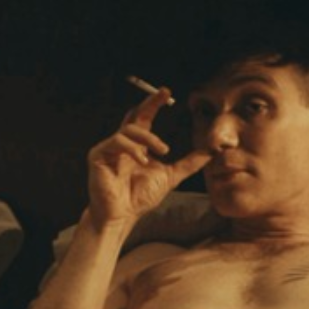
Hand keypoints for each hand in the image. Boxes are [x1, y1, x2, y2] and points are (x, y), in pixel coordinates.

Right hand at [86, 86, 209, 226]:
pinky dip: (133, 149)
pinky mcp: (98, 155)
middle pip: (134, 114)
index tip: (167, 93)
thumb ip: (188, 163)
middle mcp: (122, 144)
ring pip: (130, 129)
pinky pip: (117, 142)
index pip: (145, 118)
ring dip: (149, 138)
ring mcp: (109, 148)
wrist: (122, 215)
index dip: (154, 104)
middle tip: (164, 94)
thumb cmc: (140, 197)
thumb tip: (210, 152)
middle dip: (150, 103)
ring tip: (163, 151)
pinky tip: (143, 161)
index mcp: (137, 146)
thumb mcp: (171, 176)